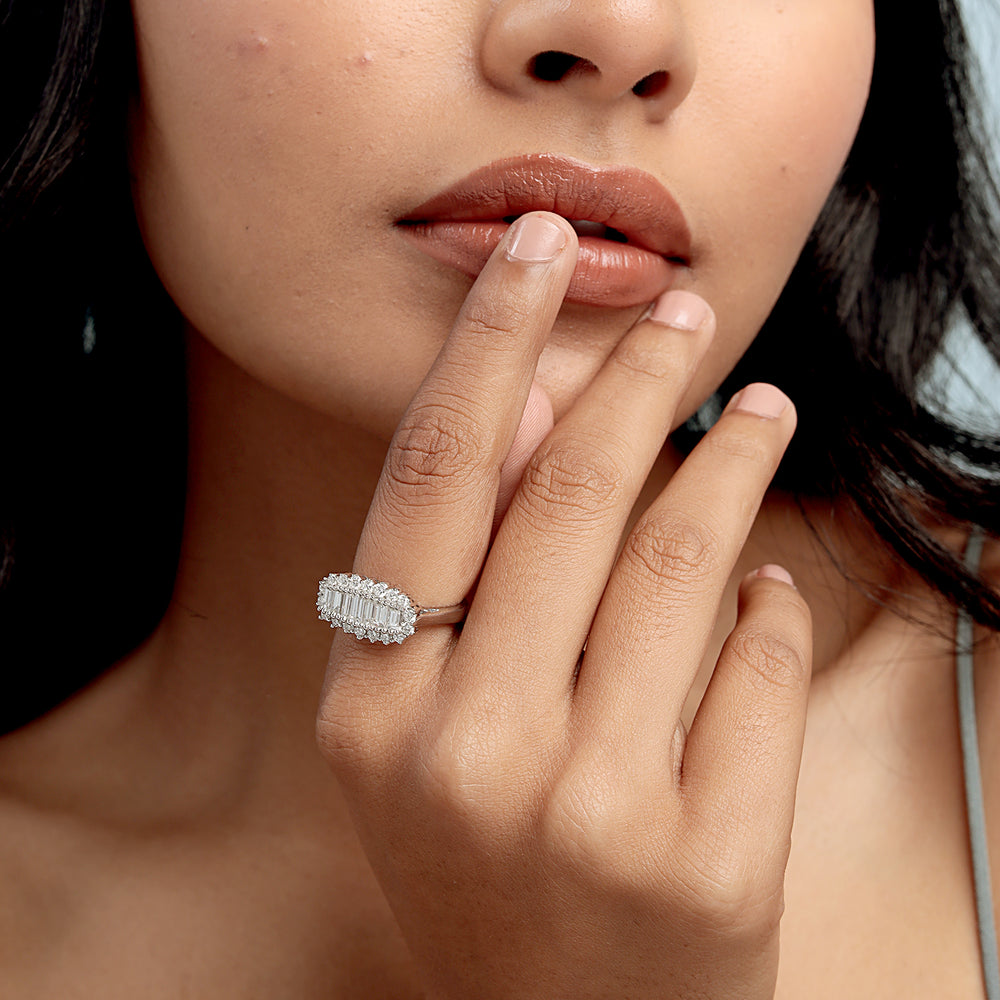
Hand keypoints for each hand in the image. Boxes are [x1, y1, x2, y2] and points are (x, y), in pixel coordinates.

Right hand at [317, 212, 811, 999]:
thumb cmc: (490, 864)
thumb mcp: (428, 727)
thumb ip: (466, 575)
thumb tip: (540, 403)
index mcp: (373, 709)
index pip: (433, 478)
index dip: (486, 345)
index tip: (535, 252)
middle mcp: (464, 753)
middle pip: (564, 498)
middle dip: (632, 378)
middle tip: (681, 315)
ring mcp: (584, 813)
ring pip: (680, 565)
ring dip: (731, 460)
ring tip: (761, 409)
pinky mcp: (701, 864)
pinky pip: (755, 670)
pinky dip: (768, 601)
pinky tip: (762, 576)